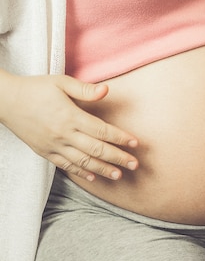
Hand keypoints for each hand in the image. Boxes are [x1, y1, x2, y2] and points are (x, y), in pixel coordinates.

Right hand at [0, 74, 138, 180]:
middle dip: (118, 158)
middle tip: (135, 165)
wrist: (5, 101)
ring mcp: (53, 145)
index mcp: (70, 117)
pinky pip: (65, 165)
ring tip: (118, 175)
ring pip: (82, 161)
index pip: (102, 131)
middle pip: (96, 150)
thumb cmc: (35, 88)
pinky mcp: (44, 151)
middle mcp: (63, 134)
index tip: (135, 143)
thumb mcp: (61, 83)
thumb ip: (85, 89)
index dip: (120, 138)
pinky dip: (80, 172)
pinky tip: (93, 177)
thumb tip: (107, 90)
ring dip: (102, 169)